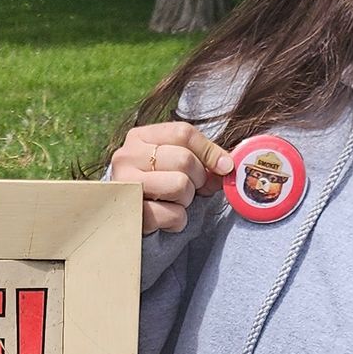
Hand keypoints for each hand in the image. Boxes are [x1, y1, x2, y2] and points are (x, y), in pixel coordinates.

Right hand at [110, 121, 229, 235]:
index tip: (223, 166)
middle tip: (191, 189)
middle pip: (184, 159)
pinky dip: (178, 221)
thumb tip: (226, 165)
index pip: (183, 133)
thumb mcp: (175, 164)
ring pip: (180, 185)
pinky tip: (166, 218)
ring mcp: (126, 185)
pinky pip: (173, 215)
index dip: (209, 151)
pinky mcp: (132, 213)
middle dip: (197, 179)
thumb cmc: (158, 187)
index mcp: (140, 137)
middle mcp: (127, 157)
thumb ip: (201, 159)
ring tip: (174, 202)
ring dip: (187, 200)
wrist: (126, 219)